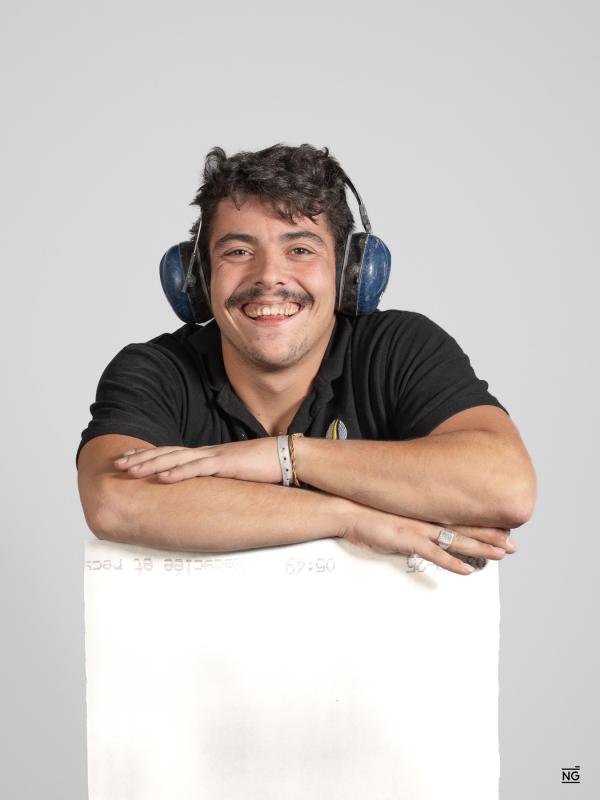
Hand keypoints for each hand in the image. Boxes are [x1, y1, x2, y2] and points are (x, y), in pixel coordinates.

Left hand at [113, 439, 281, 483]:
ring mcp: (216, 457)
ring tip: (129, 470)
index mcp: (210, 456)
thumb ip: (222, 483)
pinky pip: (198, 468)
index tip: (130, 460)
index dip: (151, 457)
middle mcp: (209, 453)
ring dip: (151, 464)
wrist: (291, 458)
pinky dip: (178, 472)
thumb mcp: (238, 477)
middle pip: (168, 453)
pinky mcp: (227, 464)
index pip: (174, 454)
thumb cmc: (268, 468)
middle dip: (141, 458)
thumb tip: (210, 496)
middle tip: (117, 463)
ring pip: (176, 459)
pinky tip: (162, 476)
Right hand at [342, 504, 515, 574]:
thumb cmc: (366, 512)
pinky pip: (434, 554)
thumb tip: (420, 530)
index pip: (460, 519)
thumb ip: (409, 521)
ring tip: (501, 554)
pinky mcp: (407, 540)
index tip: (502, 529)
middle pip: (465, 529)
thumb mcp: (393, 515)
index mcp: (424, 513)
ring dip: (480, 548)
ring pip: (457, 540)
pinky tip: (467, 569)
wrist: (346, 509)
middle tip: (513, 544)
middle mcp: (426, 519)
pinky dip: (451, 563)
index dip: (482, 525)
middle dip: (491, 537)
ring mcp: (418, 529)